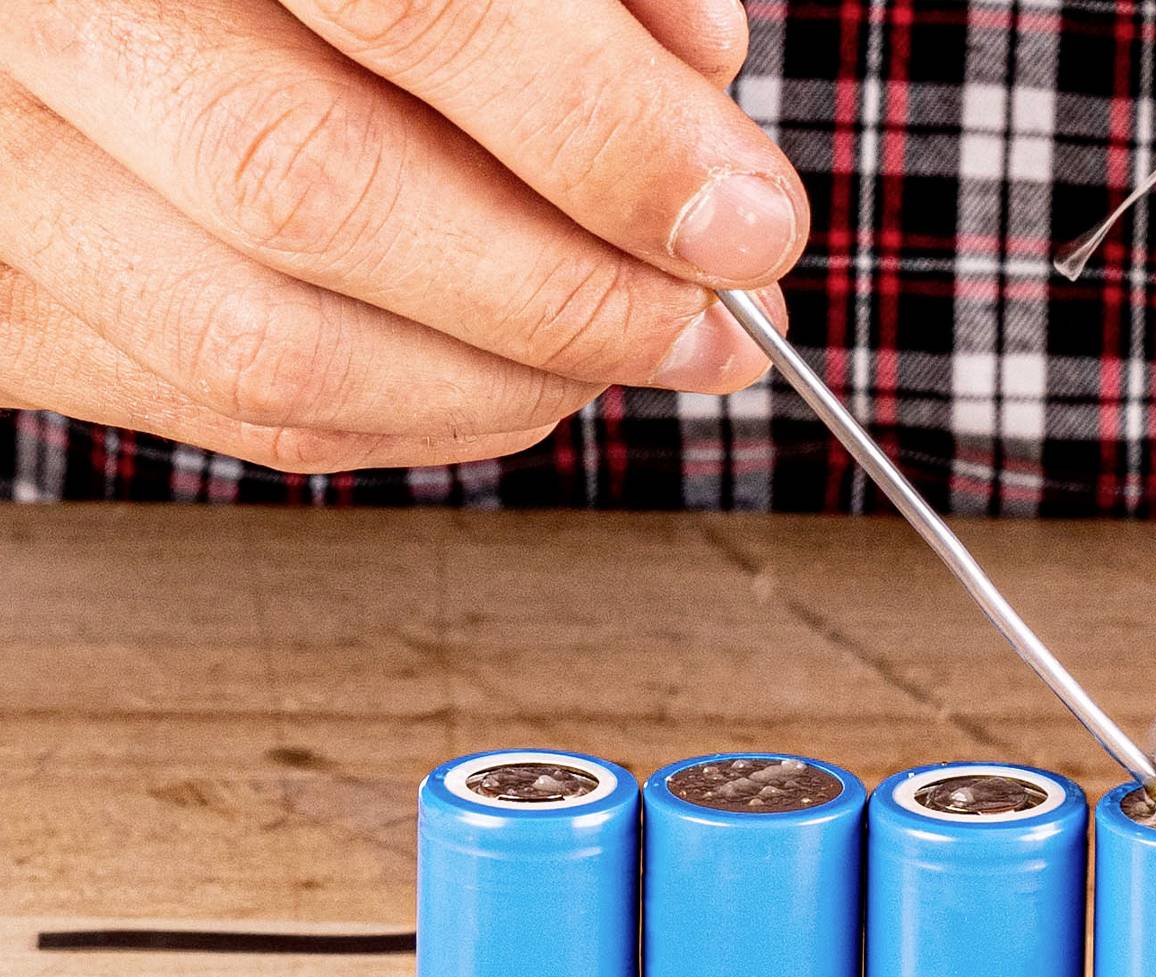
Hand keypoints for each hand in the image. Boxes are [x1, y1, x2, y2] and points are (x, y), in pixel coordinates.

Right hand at [0, 0, 806, 471]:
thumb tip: (700, 88)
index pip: (411, 0)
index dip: (603, 134)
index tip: (746, 219)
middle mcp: (33, 16)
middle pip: (317, 193)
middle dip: (566, 292)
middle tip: (708, 317)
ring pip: (268, 347)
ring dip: (501, 386)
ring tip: (632, 355)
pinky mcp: (4, 307)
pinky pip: (228, 413)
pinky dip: (411, 420)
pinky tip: (512, 384)